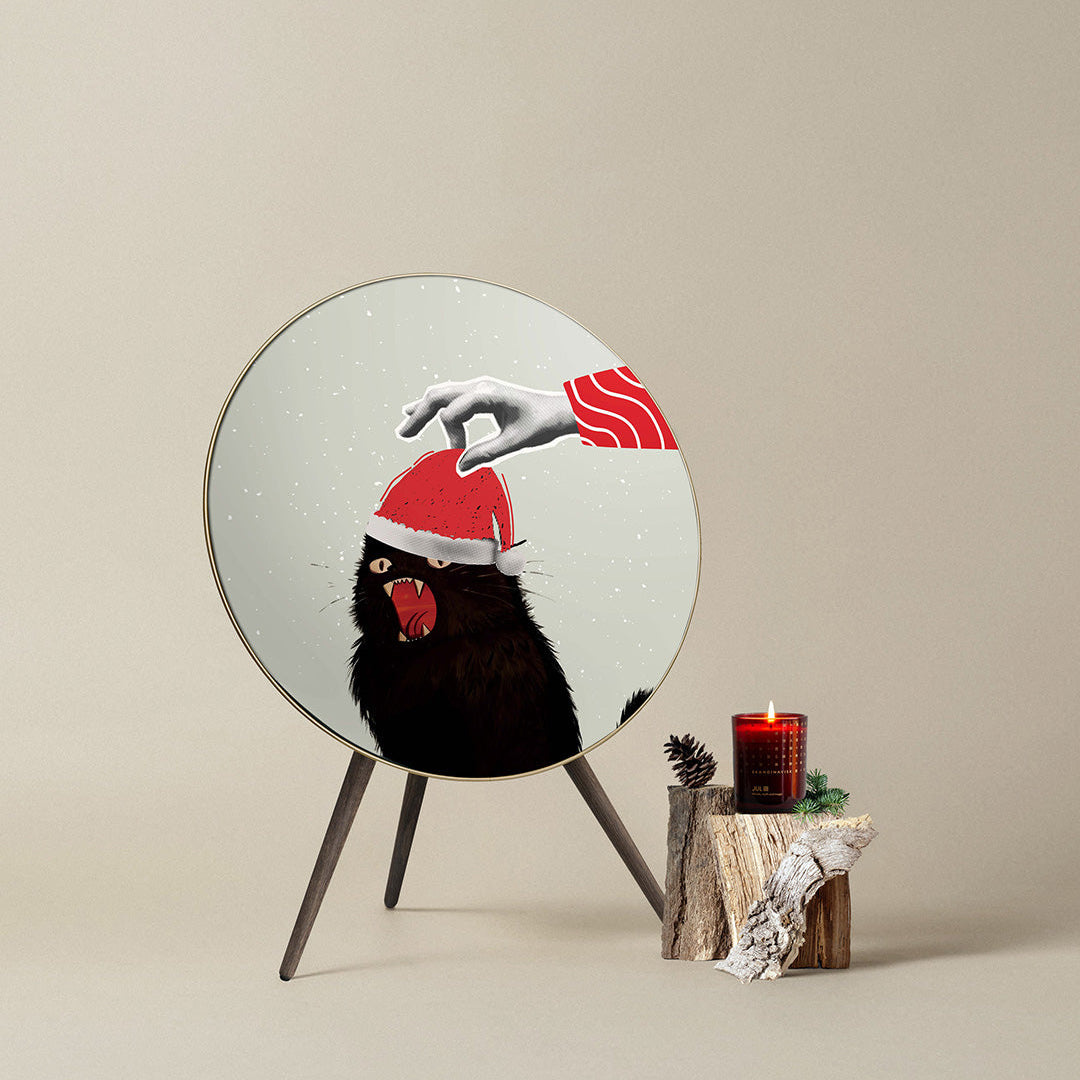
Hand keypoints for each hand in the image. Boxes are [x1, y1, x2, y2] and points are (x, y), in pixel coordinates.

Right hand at [396, 377, 578, 472]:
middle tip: (402, 436)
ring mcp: (479, 388)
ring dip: (423, 410)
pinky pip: (451, 397)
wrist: (560, 411)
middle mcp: (480, 386)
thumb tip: (458, 468)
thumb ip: (487, 454)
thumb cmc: (543, 424)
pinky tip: (415, 411)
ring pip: (442, 394)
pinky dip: (434, 406)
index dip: (452, 437)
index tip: (458, 457)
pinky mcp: (480, 395)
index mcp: (488, 394)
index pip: (454, 411)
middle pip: (439, 396)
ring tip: (405, 429)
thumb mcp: (516, 443)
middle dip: (419, 415)